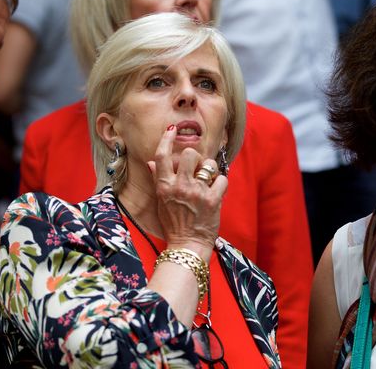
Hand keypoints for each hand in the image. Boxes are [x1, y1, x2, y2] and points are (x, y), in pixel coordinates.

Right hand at [147, 126, 226, 261]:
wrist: (186, 246)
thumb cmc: (173, 224)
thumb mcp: (161, 202)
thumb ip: (158, 180)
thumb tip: (152, 162)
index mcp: (164, 186)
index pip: (162, 155)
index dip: (167, 138)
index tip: (172, 129)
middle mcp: (179, 186)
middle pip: (190, 154)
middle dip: (196, 159)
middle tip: (197, 170)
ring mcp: (197, 192)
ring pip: (208, 164)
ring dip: (210, 170)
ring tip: (208, 181)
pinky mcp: (213, 200)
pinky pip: (222, 179)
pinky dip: (221, 184)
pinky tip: (217, 192)